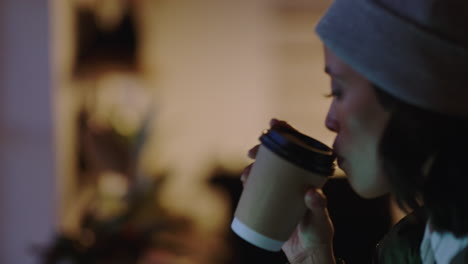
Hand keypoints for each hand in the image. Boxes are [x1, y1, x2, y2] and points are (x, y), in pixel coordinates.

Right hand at [241, 119, 335, 263]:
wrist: (307, 253)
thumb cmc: (319, 234)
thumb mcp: (320, 219)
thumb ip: (318, 206)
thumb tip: (310, 193)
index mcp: (308, 176)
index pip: (299, 148)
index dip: (287, 132)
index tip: (275, 123)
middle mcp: (294, 180)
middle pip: (277, 157)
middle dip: (263, 149)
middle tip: (253, 151)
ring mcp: (281, 190)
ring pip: (265, 171)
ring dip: (254, 165)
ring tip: (248, 170)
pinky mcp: (271, 201)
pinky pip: (258, 187)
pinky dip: (250, 180)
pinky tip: (246, 179)